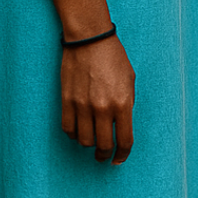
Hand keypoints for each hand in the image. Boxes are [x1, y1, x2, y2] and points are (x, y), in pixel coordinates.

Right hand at [60, 35, 134, 163]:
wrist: (89, 39)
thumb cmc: (113, 57)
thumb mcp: (130, 81)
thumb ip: (127, 105)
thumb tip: (121, 125)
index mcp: (122, 103)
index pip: (124, 140)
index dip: (122, 154)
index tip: (119, 159)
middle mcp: (103, 108)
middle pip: (103, 145)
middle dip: (105, 155)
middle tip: (104, 156)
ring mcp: (83, 105)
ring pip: (84, 140)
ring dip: (89, 144)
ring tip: (91, 140)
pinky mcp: (67, 100)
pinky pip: (68, 128)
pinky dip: (73, 134)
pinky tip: (78, 130)